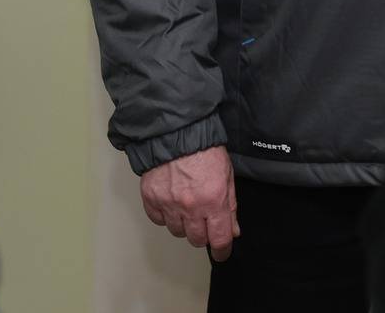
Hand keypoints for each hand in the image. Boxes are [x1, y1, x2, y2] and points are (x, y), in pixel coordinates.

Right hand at [140, 146, 239, 260]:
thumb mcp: (227, 175)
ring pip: (177, 232)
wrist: (176, 132)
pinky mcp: (151, 199)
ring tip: (186, 206)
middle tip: (204, 221)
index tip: (222, 253)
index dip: (223, 250)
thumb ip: (230, 206)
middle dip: (203, 234)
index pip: (220, 239)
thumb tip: (233, 230)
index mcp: (213, 201)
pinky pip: (159, 220)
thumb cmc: (204, 149)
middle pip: (197, 240)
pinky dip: (165, 215)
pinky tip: (171, 202)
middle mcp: (190, 207)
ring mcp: (169, 204)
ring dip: (184, 224)